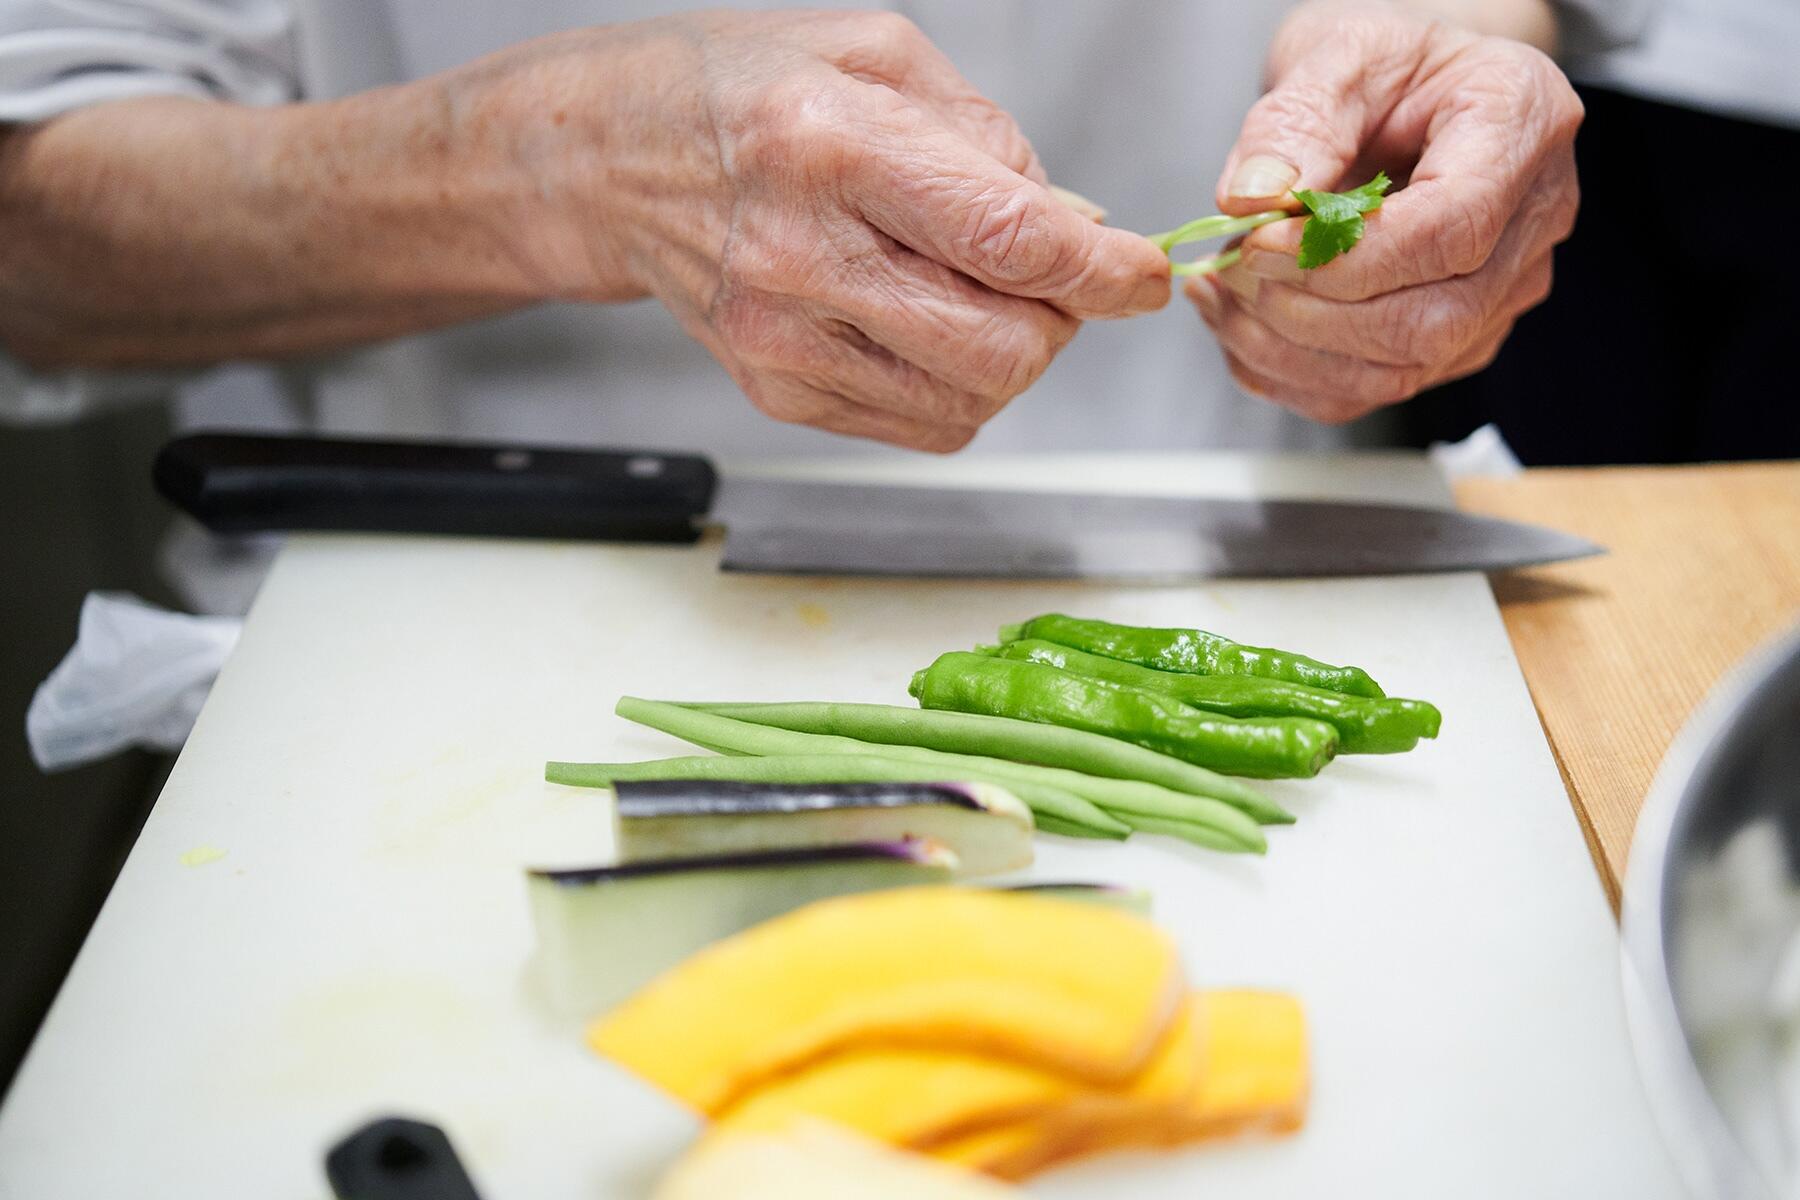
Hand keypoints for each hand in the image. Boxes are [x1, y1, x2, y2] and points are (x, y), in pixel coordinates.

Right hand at [474, 12, 1169, 449]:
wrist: (613, 161)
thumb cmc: (743, 92)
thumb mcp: (875, 54)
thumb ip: (988, 137)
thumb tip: (1075, 224)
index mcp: (833, 147)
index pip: (1008, 240)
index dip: (1101, 272)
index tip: (1142, 276)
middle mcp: (801, 254)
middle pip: (1002, 348)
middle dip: (1059, 321)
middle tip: (1046, 277)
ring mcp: (783, 338)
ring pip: (971, 400)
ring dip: (1011, 357)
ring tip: (974, 293)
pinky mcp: (776, 391)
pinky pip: (924, 427)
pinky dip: (959, 387)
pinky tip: (926, 327)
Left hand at [1188, 0, 1580, 422]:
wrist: (1408, 97)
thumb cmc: (1387, 70)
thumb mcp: (1338, 56)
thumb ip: (1295, 122)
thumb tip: (1254, 201)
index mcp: (1522, 125)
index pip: (1452, 229)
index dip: (1344, 257)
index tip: (1259, 244)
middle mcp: (1534, 222)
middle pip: (1431, 319)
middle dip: (1309, 311)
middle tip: (1230, 270)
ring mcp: (1503, 294)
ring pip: (1402, 370)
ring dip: (1289, 349)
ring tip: (1222, 293)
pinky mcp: (1460, 341)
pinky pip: (1373, 391)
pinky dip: (1292, 373)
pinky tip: (1243, 327)